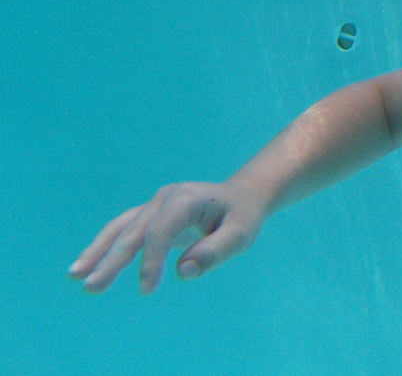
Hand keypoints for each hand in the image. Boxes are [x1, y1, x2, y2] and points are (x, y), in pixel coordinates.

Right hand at [69, 181, 264, 293]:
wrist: (240, 197)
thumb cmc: (242, 216)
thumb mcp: (241, 233)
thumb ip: (216, 251)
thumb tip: (182, 271)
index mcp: (187, 198)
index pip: (160, 231)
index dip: (151, 260)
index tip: (147, 289)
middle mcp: (165, 198)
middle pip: (134, 231)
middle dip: (112, 260)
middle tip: (92, 287)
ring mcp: (154, 205)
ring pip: (121, 228)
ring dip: (98, 252)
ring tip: (75, 275)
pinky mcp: (149, 216)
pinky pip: (123, 230)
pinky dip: (104, 247)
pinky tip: (87, 266)